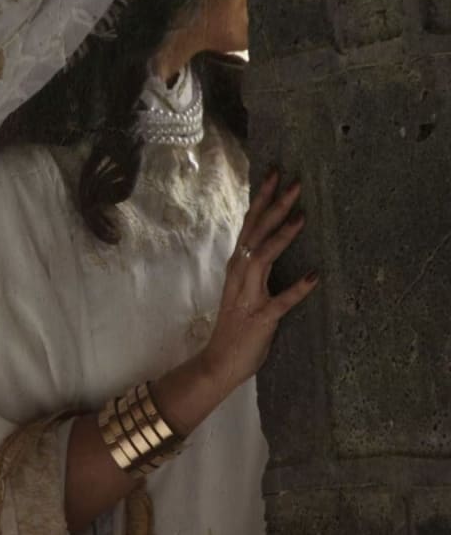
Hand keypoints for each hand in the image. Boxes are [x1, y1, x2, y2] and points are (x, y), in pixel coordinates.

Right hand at [200, 167, 319, 394]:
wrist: (219, 361)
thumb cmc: (236, 325)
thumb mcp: (244, 288)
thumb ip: (256, 267)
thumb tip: (273, 241)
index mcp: (237, 266)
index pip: (249, 224)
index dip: (262, 198)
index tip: (274, 172)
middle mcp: (240, 275)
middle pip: (256, 232)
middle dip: (274, 206)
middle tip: (293, 182)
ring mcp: (249, 295)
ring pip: (263, 257)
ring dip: (282, 236)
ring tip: (301, 215)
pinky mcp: (260, 318)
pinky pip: (281, 301)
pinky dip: (298, 289)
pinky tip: (315, 276)